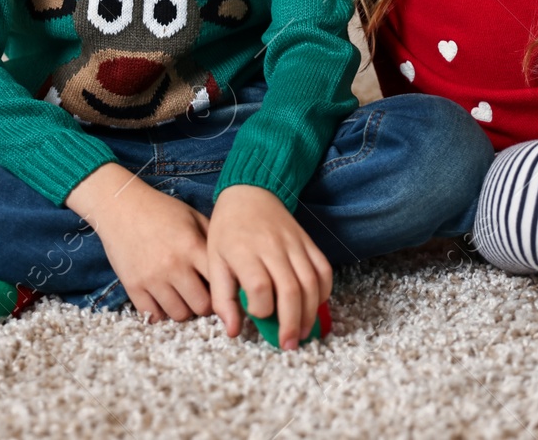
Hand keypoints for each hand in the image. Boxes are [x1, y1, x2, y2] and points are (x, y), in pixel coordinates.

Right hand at [65, 163, 212, 322]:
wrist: (120, 206)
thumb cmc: (160, 210)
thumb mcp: (193, 216)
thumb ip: (212, 239)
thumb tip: (232, 263)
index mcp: (192, 246)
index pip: (219, 283)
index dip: (225, 289)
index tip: (223, 289)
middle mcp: (173, 265)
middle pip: (201, 306)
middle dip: (206, 304)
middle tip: (202, 295)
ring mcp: (151, 278)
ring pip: (178, 314)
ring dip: (184, 309)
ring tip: (183, 297)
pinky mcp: (132, 286)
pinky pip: (152, 314)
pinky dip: (160, 312)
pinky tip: (163, 299)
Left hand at [207, 184, 331, 350]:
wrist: (250, 193)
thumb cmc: (227, 231)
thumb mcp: (214, 261)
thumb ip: (222, 298)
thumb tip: (234, 331)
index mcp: (244, 251)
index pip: (260, 287)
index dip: (261, 309)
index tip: (256, 316)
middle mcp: (273, 247)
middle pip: (291, 289)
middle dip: (292, 322)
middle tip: (289, 345)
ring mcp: (295, 243)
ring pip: (311, 282)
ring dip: (311, 313)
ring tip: (303, 333)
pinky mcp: (308, 241)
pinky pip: (323, 269)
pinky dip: (324, 292)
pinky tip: (315, 307)